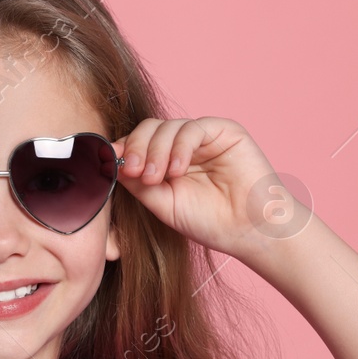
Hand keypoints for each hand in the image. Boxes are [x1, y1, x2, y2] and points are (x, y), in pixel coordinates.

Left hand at [111, 116, 293, 256]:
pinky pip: (192, 129)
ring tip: (157, 179)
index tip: (109, 165)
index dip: (123, 150)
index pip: (138, 143)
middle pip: (149, 129)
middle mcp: (183, 145)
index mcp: (166, 160)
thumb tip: (110, 162)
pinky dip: (180, 148)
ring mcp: (203, 137)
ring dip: (156, 151)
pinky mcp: (223, 131)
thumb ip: (138, 183)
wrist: (248, 231)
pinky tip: (177, 170)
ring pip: (167, 127)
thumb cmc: (209, 222)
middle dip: (136, 148)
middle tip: (133, 171)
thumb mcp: (163, 204)